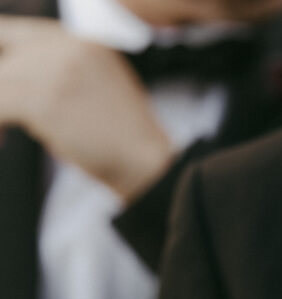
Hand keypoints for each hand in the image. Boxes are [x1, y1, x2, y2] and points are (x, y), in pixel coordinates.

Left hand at [0, 16, 175, 197]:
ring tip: (4, 133)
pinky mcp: (44, 99)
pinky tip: (5, 139)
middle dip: (1, 88)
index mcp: (77, 38)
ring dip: (1, 109)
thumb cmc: (120, 138)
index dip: (2, 61)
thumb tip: (10, 77)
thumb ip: (56, 70)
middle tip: (4, 116)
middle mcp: (65, 44)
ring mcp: (54, 69)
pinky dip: (0, 124)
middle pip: (3, 57)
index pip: (10, 32)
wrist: (146, 163)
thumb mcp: (93, 85)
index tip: (3, 88)